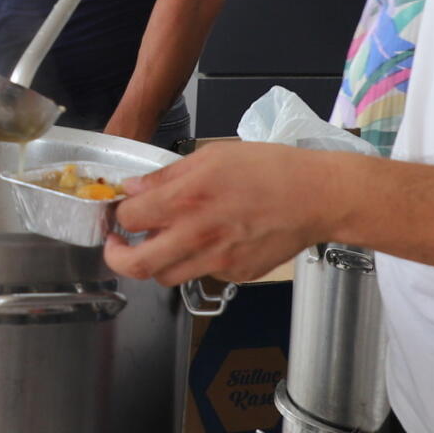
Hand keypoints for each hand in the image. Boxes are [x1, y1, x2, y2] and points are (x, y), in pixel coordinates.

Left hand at [107, 142, 363, 285]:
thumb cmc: (270, 168)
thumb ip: (168, 175)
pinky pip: (202, 274)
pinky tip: (212, 241)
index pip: (129, 218)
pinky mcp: (235, 274)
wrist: (317, 197)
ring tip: (164, 243)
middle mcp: (196, 235)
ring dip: (156, 262)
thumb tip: (135, 188)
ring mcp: (216, 261)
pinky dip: (197, 261)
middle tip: (118, 246)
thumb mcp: (213, 155)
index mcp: (187, 199)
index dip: (119, 214)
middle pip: (136, 265)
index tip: (120, 211)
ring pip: (166, 277)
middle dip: (116, 257)